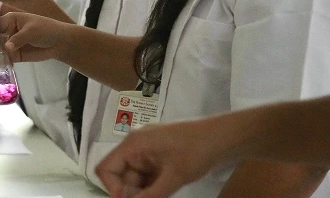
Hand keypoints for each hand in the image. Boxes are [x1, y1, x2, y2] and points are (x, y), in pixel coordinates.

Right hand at [0, 12, 71, 62]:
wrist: (59, 43)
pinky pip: (4, 59)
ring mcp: (9, 44)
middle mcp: (6, 31)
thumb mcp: (31, 31)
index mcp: (9, 19)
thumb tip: (6, 47)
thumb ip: (18, 38)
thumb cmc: (46, 30)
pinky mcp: (13, 55)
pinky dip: (0, 62)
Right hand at [95, 119, 222, 197]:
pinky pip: (147, 176)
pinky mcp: (159, 157)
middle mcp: (137, 145)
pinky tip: (164, 193)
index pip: (106, 168)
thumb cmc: (197, 151)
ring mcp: (148, 151)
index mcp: (134, 144)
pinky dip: (151, 188)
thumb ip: (149, 196)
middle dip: (130, 193)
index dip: (113, 189)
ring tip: (161, 195)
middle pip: (120, 175)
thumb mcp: (173, 177)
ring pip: (134, 178)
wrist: (224, 137)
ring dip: (142, 192)